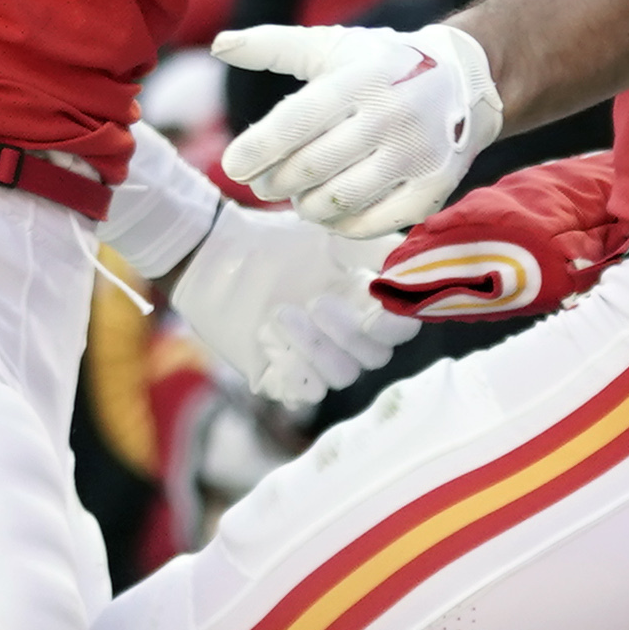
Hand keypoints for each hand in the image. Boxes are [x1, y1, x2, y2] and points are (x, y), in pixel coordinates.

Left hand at [164, 197, 417, 407]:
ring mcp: (317, 360)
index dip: (394, 324)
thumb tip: (413, 263)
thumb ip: (377, 250)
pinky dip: (291, 367)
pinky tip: (268, 337)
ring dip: (315, 347)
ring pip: (342, 377)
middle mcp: (348, 336)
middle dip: (347, 333)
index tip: (372, 305)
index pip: (402, 329)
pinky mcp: (284, 379)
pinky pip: (306, 392)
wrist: (216, 259)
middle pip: (374, 358)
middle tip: (314, 302)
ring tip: (281, 314)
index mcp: (367, 304)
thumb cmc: (273, 243)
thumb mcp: (331, 237)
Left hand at [216, 19, 502, 229]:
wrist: (465, 81)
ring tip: (298, 197)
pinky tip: (331, 211)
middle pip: (310, 168)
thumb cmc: (383, 64)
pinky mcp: (432, 189)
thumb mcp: (332, 47)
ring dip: (304, 206)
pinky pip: (372, 223)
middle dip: (274, 183)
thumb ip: (273, 46)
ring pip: (337, 201)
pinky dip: (340, 224)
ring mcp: (415, 155)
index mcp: (359, 78)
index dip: (256, 149)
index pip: (295, 121)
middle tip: (264, 184)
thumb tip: (218, 44)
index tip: (232, 166)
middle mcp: (390, 116)